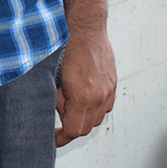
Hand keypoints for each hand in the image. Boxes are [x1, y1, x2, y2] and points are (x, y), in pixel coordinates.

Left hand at [55, 24, 115, 145]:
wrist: (85, 28)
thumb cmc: (67, 47)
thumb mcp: (53, 77)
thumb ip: (57, 99)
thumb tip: (60, 111)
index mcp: (83, 96)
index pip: (74, 130)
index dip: (62, 137)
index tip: (54, 139)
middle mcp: (100, 96)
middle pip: (86, 127)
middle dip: (72, 126)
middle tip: (59, 117)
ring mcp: (109, 90)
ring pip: (97, 118)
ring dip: (84, 117)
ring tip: (70, 102)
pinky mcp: (113, 84)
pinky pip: (106, 106)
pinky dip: (94, 107)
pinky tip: (83, 96)